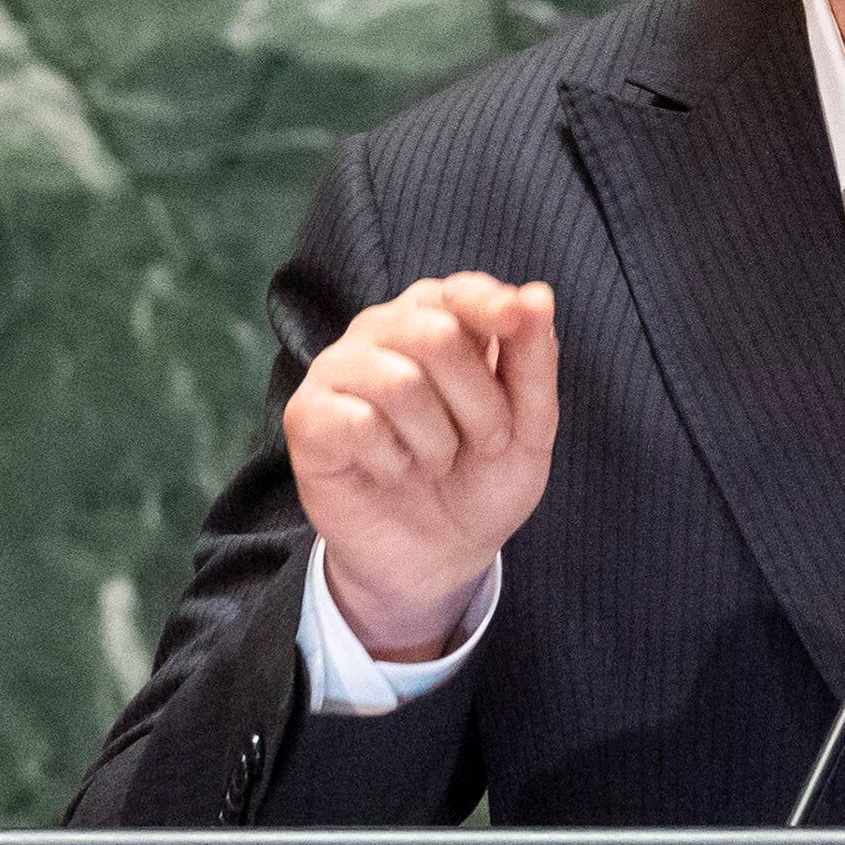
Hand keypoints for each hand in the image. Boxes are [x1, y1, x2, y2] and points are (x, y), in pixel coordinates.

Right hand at [282, 273, 558, 659]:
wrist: (439, 555)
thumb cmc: (482, 479)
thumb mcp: (530, 427)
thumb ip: (534, 361)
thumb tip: (537, 294)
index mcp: (438, 318)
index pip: (460, 290)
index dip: (490, 305)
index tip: (514, 322)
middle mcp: (382, 330)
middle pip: (437, 336)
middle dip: (481, 404)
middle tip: (486, 443)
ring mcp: (338, 370)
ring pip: (399, 382)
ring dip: (438, 441)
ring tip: (436, 461)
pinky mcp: (307, 416)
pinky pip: (358, 423)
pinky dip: (393, 462)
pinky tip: (393, 471)